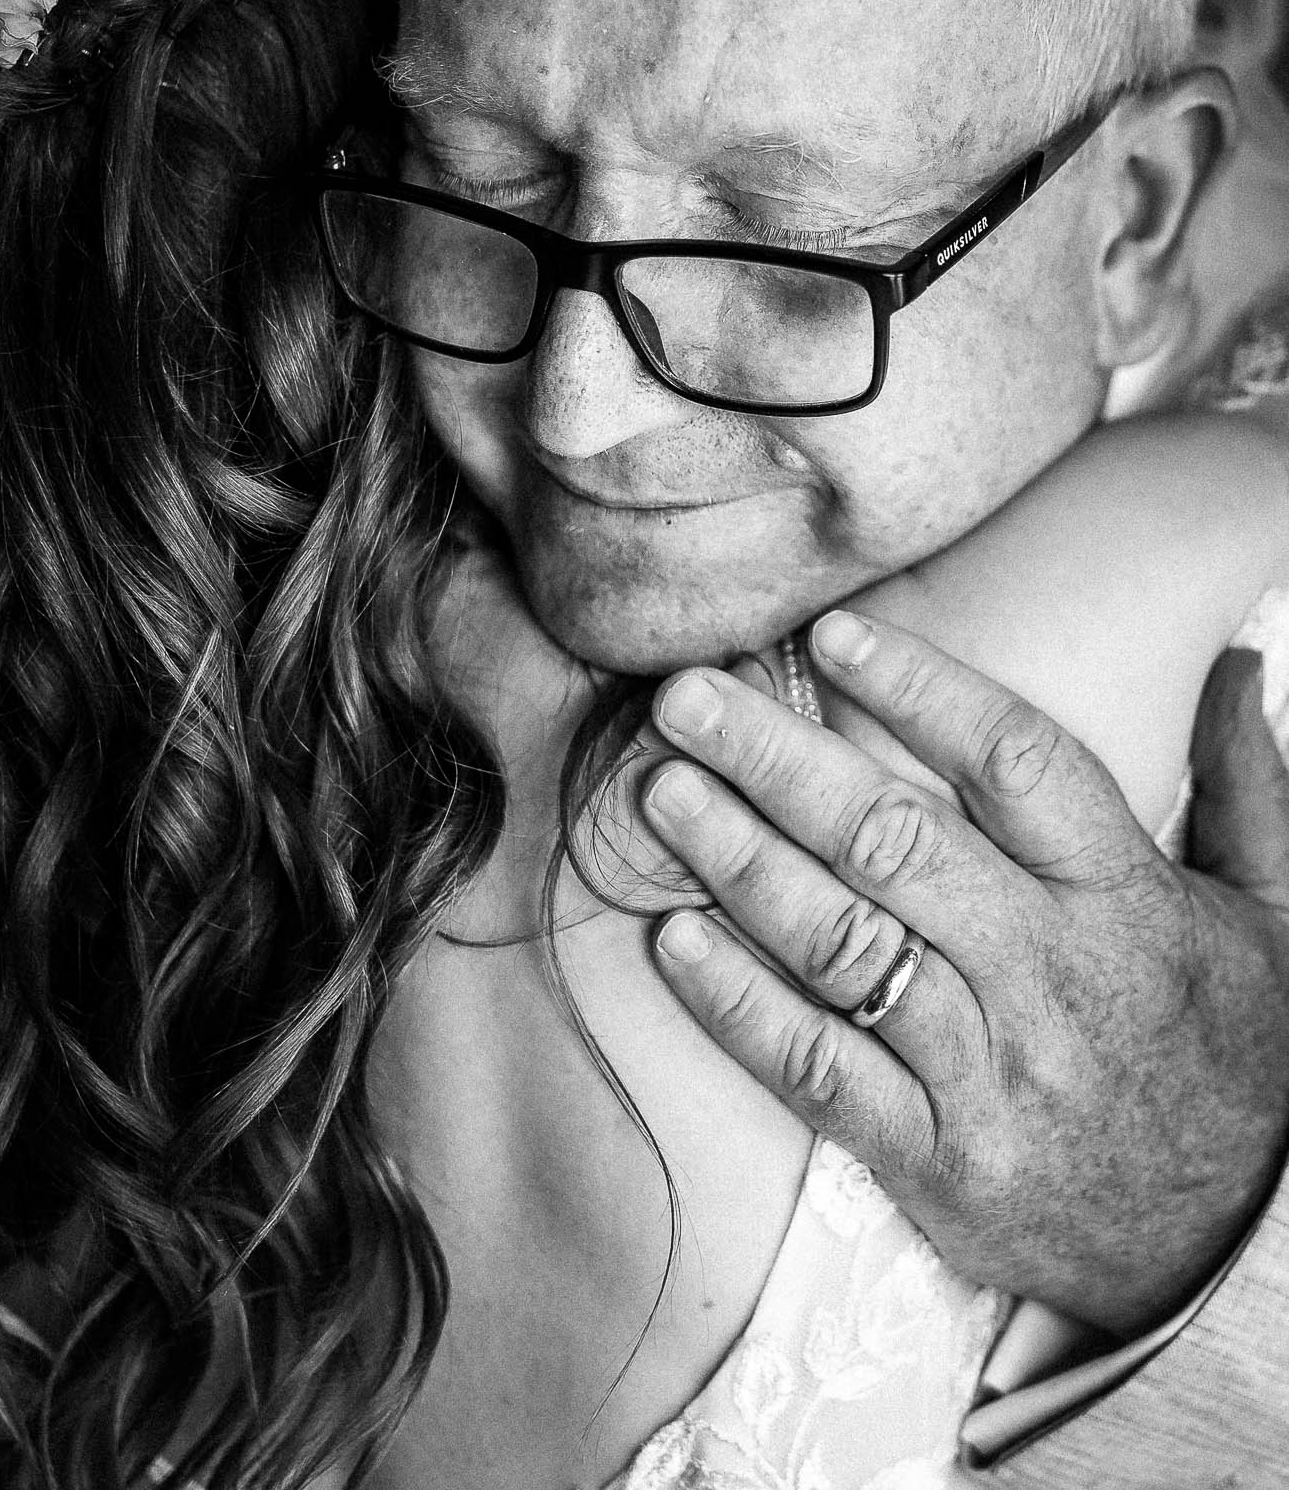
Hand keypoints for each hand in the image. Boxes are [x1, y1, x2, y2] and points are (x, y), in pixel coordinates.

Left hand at [643, 614, 1288, 1332]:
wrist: (1239, 1254)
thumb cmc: (1240, 1061)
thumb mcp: (1276, 916)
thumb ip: (1250, 784)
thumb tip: (1236, 661)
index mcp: (1125, 900)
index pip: (1013, 762)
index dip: (919, 687)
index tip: (830, 636)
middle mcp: (1048, 977)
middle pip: (893, 841)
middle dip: (777, 759)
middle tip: (687, 696)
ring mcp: (986, 1074)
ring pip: (841, 943)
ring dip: (738, 860)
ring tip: (663, 791)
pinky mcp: (936, 1161)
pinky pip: (818, 1070)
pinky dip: (737, 1004)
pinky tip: (673, 939)